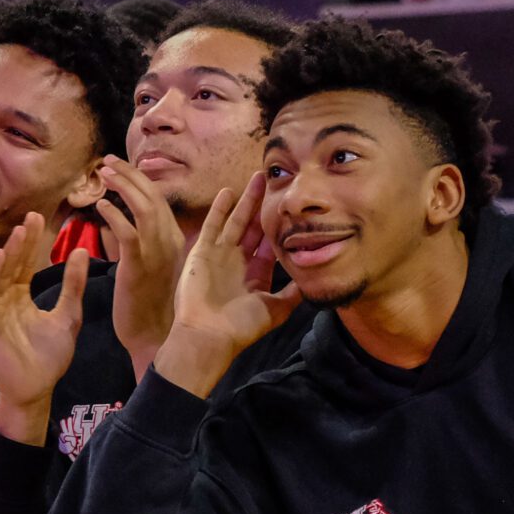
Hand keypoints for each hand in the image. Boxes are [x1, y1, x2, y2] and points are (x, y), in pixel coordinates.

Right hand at [0, 213, 88, 445]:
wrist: (36, 391)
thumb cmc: (49, 358)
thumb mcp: (68, 315)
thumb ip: (72, 285)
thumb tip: (82, 251)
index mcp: (20, 298)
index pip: (25, 263)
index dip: (32, 242)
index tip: (40, 217)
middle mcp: (3, 301)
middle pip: (12, 265)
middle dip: (20, 242)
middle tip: (31, 217)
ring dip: (7, 255)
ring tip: (18, 232)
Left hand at [95, 156, 184, 378]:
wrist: (153, 336)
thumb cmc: (148, 304)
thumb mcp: (148, 266)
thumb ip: (132, 242)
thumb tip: (112, 223)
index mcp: (176, 239)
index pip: (158, 200)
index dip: (140, 180)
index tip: (121, 168)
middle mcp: (171, 241)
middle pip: (153, 196)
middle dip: (130, 174)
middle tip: (109, 162)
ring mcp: (158, 252)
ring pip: (144, 207)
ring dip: (123, 186)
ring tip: (104, 173)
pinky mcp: (140, 265)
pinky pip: (128, 232)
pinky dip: (114, 214)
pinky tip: (100, 206)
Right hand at [154, 173, 300, 397]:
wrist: (208, 334)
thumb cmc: (241, 325)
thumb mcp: (275, 310)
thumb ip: (292, 294)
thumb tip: (311, 281)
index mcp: (256, 275)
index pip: (269, 245)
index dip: (279, 226)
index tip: (290, 207)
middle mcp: (238, 262)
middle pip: (254, 228)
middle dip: (264, 206)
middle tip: (274, 182)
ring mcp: (219, 255)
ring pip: (237, 221)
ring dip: (247, 200)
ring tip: (258, 178)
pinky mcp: (202, 252)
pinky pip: (212, 225)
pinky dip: (219, 209)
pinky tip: (228, 191)